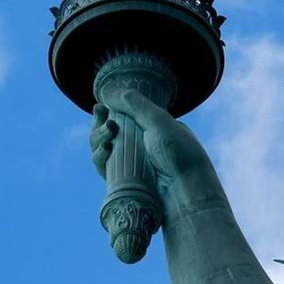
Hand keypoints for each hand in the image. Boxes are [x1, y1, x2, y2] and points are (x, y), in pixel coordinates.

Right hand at [89, 88, 221, 220]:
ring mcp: (131, 165)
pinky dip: (99, 158)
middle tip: (107, 125)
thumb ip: (134, 103)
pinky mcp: (124, 183)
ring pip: (102, 150)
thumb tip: (107, 92)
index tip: (100, 108)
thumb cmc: (178, 154)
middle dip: (100, 126)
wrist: (186, 190)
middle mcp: (140, 147)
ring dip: (98, 140)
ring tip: (108, 137)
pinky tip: (104, 151)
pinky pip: (104, 168)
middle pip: (107, 133)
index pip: (122, 117)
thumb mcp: (158, 121)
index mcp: (151, 129)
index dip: (107, 112)